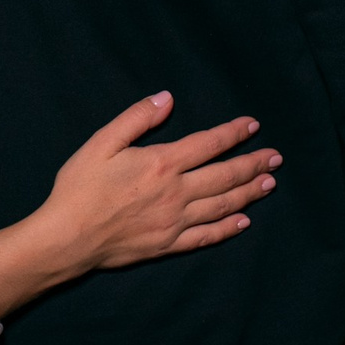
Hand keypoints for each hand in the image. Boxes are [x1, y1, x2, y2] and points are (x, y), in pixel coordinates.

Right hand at [40, 93, 279, 272]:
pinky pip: (206, 236)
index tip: (253, 126)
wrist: (68, 237)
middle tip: (277, 157)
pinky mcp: (169, 245)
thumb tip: (167, 99)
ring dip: (249, 193)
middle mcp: (176, 192)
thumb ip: (137, 118)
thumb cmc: (80, 187)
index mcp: (161, 163)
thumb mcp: (101, 142)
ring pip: (222, 205)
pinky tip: (243, 223)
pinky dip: (228, 229)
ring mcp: (175, 221)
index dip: (233, 134)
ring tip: (269, 184)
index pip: (208, 144)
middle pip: (224, 176)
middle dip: (253, 164)